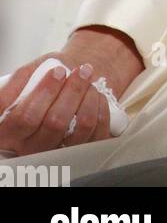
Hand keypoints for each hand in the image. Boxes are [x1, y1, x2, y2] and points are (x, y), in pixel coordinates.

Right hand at [0, 26, 143, 156]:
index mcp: (11, 133)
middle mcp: (32, 148)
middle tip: (81, 70)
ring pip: (79, 128)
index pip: (25, 117)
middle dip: (72, 91)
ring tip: (88, 79)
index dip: (45, 92)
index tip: (58, 71)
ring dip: (88, 97)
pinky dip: (101, 109)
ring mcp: (58, 152)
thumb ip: (16, 84)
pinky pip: (97, 133)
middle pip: (54, 123)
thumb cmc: (43, 78)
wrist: (67, 81)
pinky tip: (97, 95)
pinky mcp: (84, 151)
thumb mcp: (26, 76)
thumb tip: (6, 99)